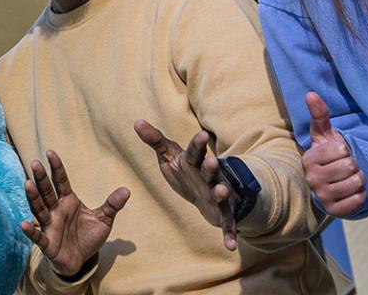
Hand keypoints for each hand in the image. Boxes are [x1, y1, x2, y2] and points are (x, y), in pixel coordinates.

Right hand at [19, 150, 127, 280]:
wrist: (80, 260)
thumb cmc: (87, 236)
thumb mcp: (103, 220)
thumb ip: (112, 205)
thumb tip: (127, 190)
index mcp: (68, 202)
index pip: (61, 181)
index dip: (56, 168)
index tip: (50, 153)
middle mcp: (56, 211)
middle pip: (47, 192)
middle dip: (41, 178)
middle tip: (35, 163)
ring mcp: (50, 226)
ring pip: (39, 209)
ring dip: (33, 197)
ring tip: (27, 184)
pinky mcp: (47, 243)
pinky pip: (38, 236)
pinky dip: (30, 231)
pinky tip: (24, 224)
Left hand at [133, 120, 236, 249]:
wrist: (209, 191)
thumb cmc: (186, 170)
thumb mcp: (169, 155)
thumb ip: (155, 140)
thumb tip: (136, 121)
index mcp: (194, 162)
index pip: (195, 152)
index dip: (198, 144)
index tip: (202, 134)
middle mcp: (209, 176)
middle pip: (209, 171)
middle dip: (211, 167)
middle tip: (212, 161)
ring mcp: (218, 194)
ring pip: (221, 193)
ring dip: (222, 193)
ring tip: (222, 192)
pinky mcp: (223, 213)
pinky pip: (227, 223)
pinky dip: (229, 234)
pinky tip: (230, 246)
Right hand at [301, 92, 365, 216]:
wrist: (329, 184)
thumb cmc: (328, 156)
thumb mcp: (324, 136)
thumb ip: (320, 115)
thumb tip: (311, 94)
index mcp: (309, 159)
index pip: (341, 149)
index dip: (346, 149)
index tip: (339, 153)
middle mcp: (312, 179)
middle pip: (350, 166)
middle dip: (355, 165)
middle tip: (347, 167)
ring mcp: (322, 196)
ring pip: (357, 183)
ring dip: (360, 180)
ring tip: (350, 179)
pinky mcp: (334, 211)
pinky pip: (359, 200)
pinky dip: (361, 195)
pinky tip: (352, 192)